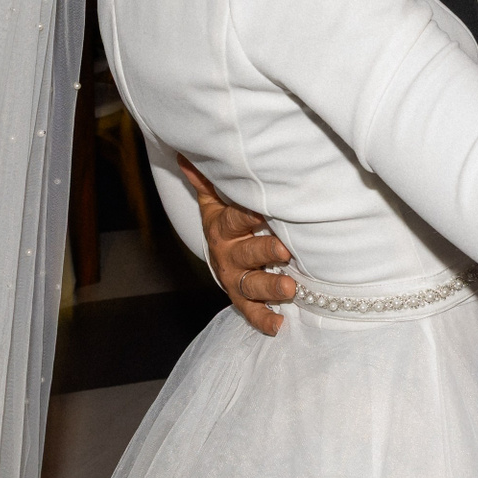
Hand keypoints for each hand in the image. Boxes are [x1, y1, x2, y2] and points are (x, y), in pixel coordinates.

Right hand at [179, 156, 292, 334]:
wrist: (218, 250)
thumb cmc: (224, 219)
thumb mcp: (215, 199)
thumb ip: (207, 179)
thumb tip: (188, 153)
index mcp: (222, 227)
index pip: (234, 219)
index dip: (247, 216)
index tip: (262, 211)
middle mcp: (228, 254)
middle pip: (245, 253)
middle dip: (264, 252)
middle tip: (285, 250)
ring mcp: (235, 278)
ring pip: (251, 284)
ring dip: (269, 287)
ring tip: (290, 288)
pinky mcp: (242, 297)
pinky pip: (250, 310)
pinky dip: (263, 319)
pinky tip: (278, 324)